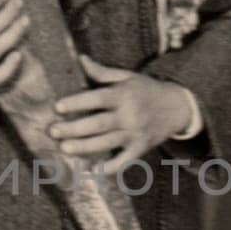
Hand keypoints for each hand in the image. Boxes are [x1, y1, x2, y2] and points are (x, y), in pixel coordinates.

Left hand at [49, 55, 192, 174]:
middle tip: (53, 131)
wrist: (177, 107)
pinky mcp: (140, 149)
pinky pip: (123, 161)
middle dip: (74, 128)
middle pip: (98, 124)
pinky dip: (109, 168)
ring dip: (84, 147)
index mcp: (123, 95)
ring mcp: (135, 134)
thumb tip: (80, 59)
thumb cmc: (146, 90)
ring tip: (64, 148)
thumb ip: (103, 72)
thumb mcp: (128, 77)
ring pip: (106, 143)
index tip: (57, 107)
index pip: (97, 98)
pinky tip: (92, 171)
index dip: (77, 103)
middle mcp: (129, 115)